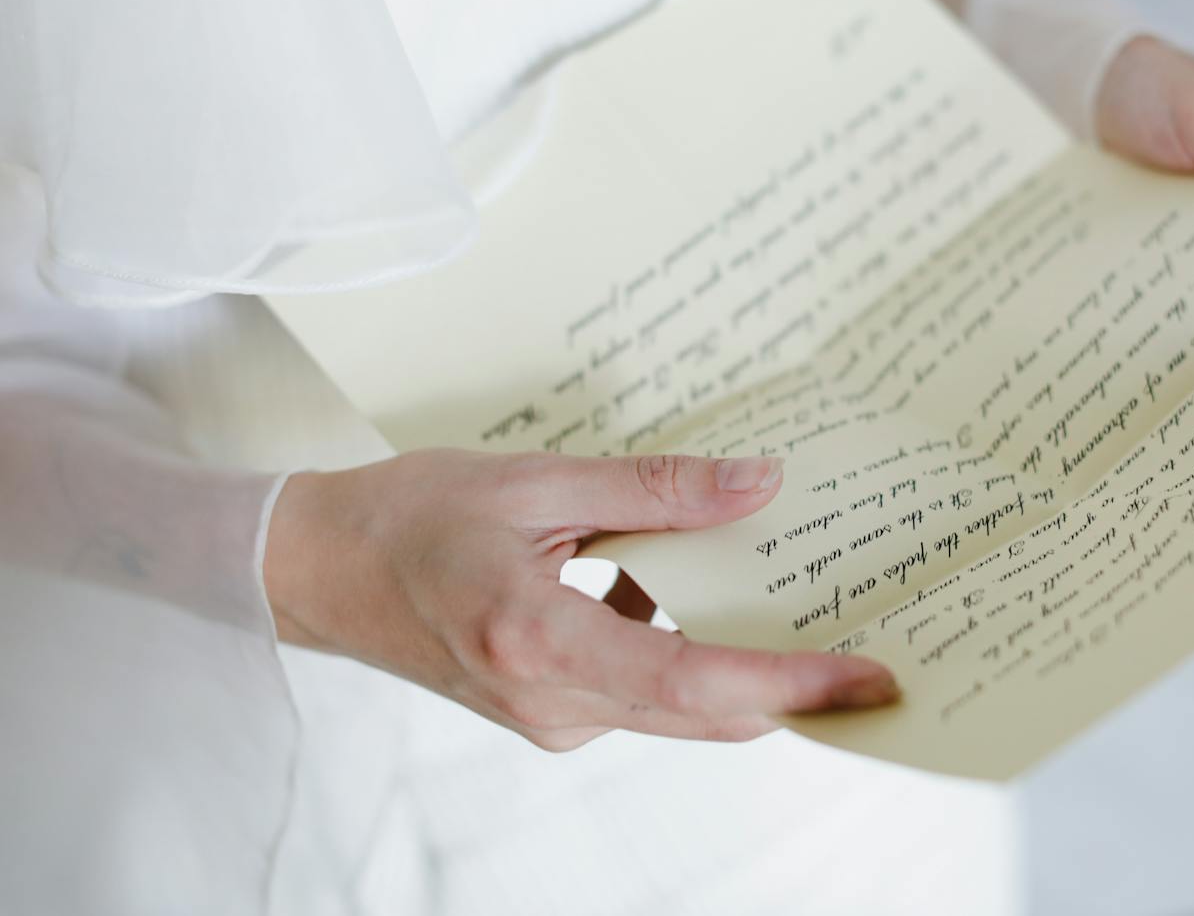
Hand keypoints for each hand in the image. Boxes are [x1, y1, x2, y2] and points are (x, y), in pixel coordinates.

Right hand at [263, 450, 898, 751]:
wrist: (317, 570)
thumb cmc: (409, 517)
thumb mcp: (536, 480)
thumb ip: (655, 490)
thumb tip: (758, 485)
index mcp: (539, 640)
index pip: (693, 680)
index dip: (790, 685)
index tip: (866, 677)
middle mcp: (551, 703)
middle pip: (705, 711)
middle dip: (794, 688)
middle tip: (870, 649)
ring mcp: (550, 718)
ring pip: (680, 706)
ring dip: (742, 665)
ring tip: (800, 603)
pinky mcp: (551, 711)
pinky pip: (645, 692)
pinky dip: (688, 652)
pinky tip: (702, 592)